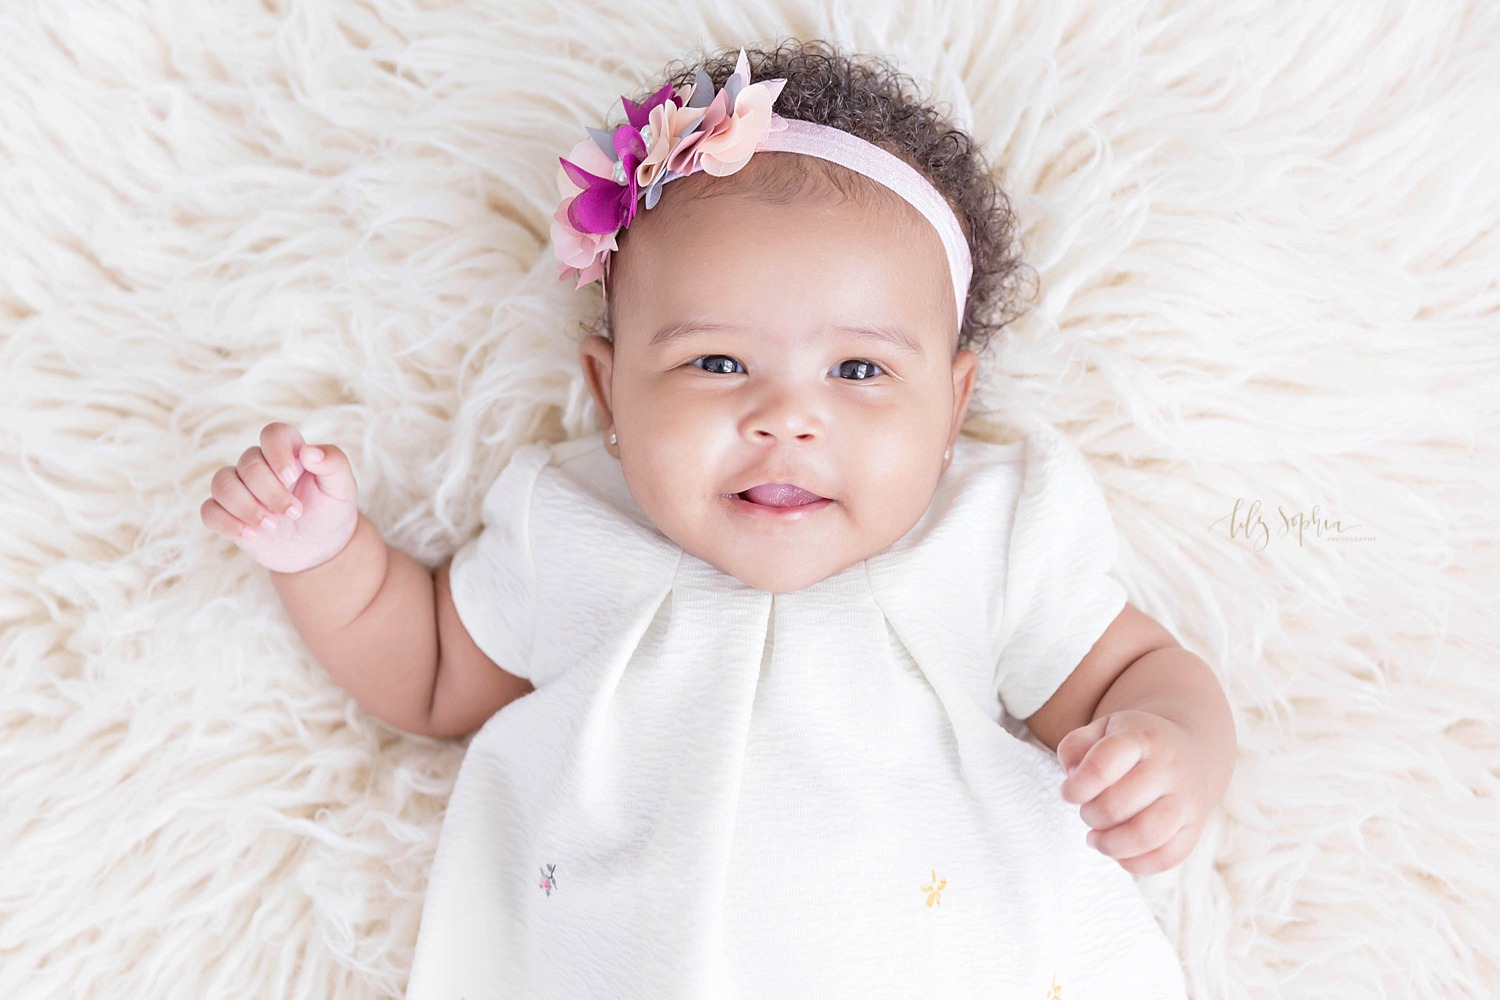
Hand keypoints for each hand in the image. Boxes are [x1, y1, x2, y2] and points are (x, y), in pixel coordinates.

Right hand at [201, 421, 359, 574]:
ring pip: (222, 483)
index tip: (292, 477)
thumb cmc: (331, 512)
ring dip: (245, 506)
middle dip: (270, 491)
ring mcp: (240, 489)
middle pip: (248, 463)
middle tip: (295, 514)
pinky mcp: (227, 513)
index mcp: (288, 453)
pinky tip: (250, 536)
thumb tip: (309, 452)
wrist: (320, 549)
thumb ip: (333, 464)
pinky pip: (209, 510)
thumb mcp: (342, 489)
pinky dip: (226, 522)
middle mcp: (260, 466)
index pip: (272, 434)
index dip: (277, 452)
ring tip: (272, 526)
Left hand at [1056, 709, 1209, 875]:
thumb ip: (1075, 746)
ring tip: (1096, 838)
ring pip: (1144, 835)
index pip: (1100, 766)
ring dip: (1109, 844)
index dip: (1075, 787)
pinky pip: (1166, 857)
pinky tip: (1119, 852)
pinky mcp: (1195, 827)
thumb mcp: (1103, 729)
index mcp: (1141, 738)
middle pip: (1117, 804)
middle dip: (1089, 815)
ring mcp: (1186, 799)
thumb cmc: (1135, 744)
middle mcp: (1169, 767)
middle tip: (1087, 812)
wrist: (1191, 750)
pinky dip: (1134, 863)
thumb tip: (1072, 778)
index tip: (1069, 793)